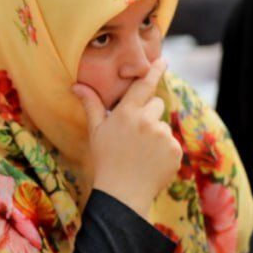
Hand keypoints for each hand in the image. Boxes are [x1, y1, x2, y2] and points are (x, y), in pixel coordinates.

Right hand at [72, 57, 180, 218]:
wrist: (122, 193)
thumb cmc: (105, 160)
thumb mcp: (96, 131)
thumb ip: (92, 105)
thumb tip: (76, 85)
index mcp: (127, 113)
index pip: (144, 85)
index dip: (154, 70)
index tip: (163, 60)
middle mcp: (147, 120)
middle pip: (157, 104)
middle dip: (149, 113)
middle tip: (134, 134)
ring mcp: (163, 135)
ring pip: (163, 125)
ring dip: (155, 134)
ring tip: (140, 153)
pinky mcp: (175, 150)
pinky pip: (171, 143)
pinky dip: (163, 151)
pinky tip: (150, 162)